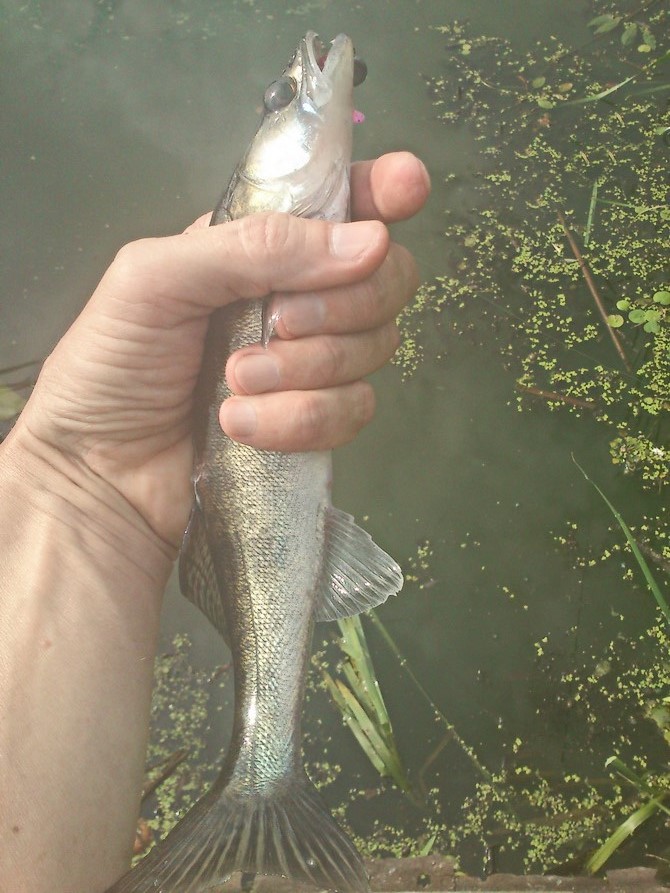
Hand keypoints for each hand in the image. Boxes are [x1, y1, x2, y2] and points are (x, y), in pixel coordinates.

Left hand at [13, 152, 429, 550]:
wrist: (98, 472)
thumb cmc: (110, 363)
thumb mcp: (157, 279)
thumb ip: (255, 247)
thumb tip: (368, 241)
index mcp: (259, 245)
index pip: (342, 202)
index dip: (383, 190)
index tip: (406, 189)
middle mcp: (298, 297)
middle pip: (385, 279)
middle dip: (341, 304)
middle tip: (276, 324)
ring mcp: (312, 364)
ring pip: (374, 350)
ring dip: (304, 370)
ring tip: (234, 382)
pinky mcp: (315, 422)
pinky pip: (352, 411)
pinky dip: (298, 420)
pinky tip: (241, 425)